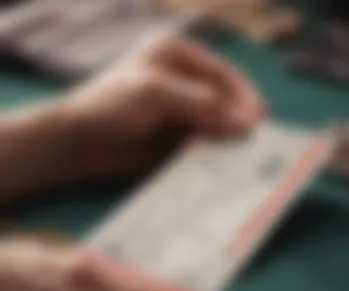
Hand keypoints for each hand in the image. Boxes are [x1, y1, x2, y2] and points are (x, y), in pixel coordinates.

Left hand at [64, 35, 265, 177]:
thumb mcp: (155, 94)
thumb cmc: (111, 105)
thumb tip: (245, 122)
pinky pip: (202, 143)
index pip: (221, 74)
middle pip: (222, 100)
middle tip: (257, 142)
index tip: (258, 120)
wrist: (79, 142)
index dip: (243, 96)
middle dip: (238, 119)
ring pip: (215, 123)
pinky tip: (223, 164)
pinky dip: (213, 152)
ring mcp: (180, 111)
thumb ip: (200, 104)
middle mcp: (183, 82)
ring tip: (246, 157)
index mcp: (178, 58)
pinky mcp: (175, 137)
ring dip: (228, 139)